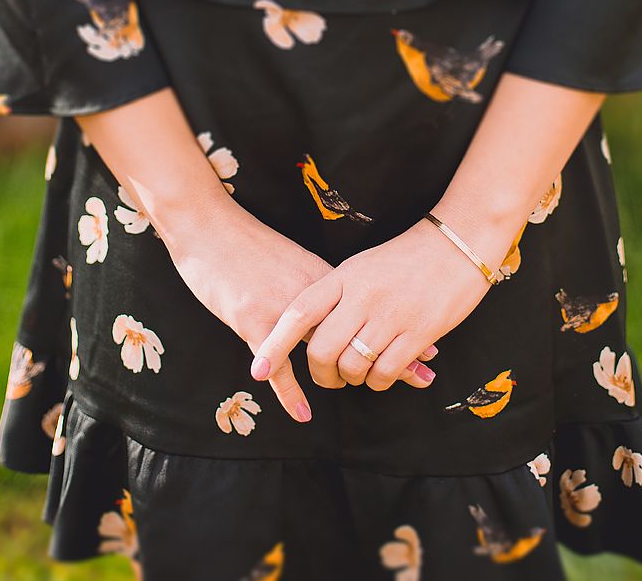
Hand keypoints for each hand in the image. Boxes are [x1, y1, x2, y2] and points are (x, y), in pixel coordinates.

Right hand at [162, 193, 436, 421]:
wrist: (209, 227)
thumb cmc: (249, 246)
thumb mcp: (295, 262)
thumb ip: (323, 288)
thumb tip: (352, 308)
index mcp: (324, 279)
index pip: (370, 311)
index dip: (400, 329)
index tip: (432, 346)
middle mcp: (312, 294)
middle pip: (359, 331)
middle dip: (394, 353)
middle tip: (425, 373)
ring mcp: (284, 309)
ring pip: (326, 348)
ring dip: (355, 371)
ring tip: (381, 388)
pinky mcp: (254, 321)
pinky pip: (278, 365)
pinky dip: (291, 392)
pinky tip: (305, 413)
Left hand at [252, 214, 510, 406]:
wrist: (457, 243)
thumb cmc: (407, 256)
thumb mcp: (362, 267)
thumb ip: (336, 295)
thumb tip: (311, 330)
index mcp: (344, 276)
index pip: (299, 314)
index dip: (275, 344)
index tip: (258, 369)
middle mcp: (363, 296)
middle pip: (323, 350)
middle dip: (321, 375)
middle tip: (328, 379)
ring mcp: (391, 315)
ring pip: (353, 366)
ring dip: (352, 380)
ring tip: (358, 375)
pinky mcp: (419, 333)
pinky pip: (386, 372)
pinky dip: (379, 382)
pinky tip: (383, 375)